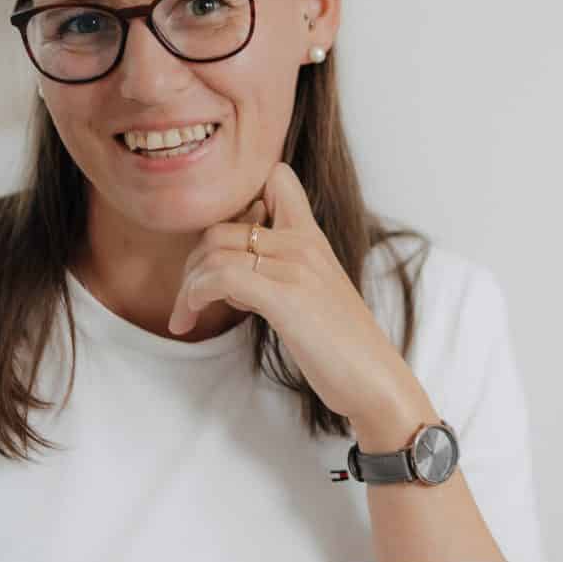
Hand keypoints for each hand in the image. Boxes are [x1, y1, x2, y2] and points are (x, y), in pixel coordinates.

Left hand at [168, 162, 434, 445]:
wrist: (376, 382)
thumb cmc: (343, 348)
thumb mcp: (312, 295)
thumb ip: (276, 273)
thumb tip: (230, 277)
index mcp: (312, 237)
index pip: (276, 179)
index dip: (236, 204)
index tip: (219, 251)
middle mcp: (303, 242)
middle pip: (222, 225)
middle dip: (193, 262)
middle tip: (189, 297)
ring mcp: (295, 266)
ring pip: (214, 250)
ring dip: (187, 285)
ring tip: (185, 316)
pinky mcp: (285, 296)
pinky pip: (219, 277)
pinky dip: (193, 296)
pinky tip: (190, 320)